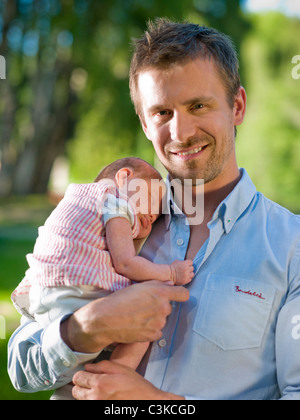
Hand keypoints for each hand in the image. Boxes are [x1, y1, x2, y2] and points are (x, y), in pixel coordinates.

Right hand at [61, 281, 189, 352]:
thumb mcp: (138, 286)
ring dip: (154, 318)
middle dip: (160, 307)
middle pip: (169, 307)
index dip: (179, 294)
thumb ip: (157, 284)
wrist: (106, 319)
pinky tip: (138, 325)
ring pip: (162, 319)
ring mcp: (159, 323)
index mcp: (161, 292)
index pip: (184, 294)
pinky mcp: (154, 335)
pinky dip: (150, 329)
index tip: (175, 296)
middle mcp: (163, 307)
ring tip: (138, 316)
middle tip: (144, 306)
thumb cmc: (120, 299)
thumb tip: (170, 283)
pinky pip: (157, 331)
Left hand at [72, 360, 184, 399]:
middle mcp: (96, 397)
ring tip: (100, 389)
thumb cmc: (137, 386)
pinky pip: (89, 404)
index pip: (78, 377)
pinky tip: (104, 396)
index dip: (83, 374)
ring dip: (86, 393)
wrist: (147, 403)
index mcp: (100, 383)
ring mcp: (97, 406)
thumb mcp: (122, 369)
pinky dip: (93, 400)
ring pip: (81, 399)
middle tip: (92, 381)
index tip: (88, 373)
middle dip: (82, 384)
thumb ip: (102, 365)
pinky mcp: (101, 411)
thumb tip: (88, 366)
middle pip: (76, 390)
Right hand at [170, 260, 193, 285]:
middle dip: (189, 268)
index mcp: (185, 264)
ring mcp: (187, 275)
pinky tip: (185, 277)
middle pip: (192, 268)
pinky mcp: (186, 280)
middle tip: (186, 270)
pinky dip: (188, 278)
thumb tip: (187, 263)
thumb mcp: (177, 261)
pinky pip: (190, 279)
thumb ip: (183, 262)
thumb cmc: (172, 267)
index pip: (191, 262)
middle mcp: (187, 269)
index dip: (189, 263)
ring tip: (186, 274)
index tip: (187, 265)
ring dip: (190, 273)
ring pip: (192, 274)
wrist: (169, 274)